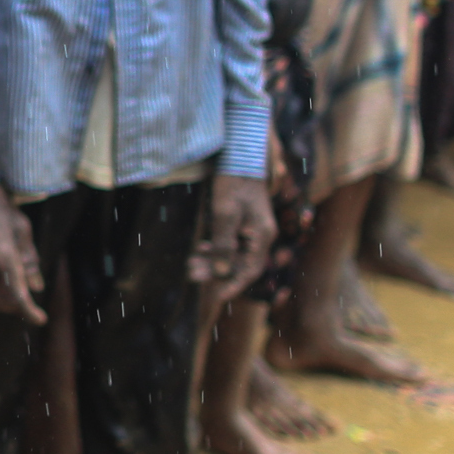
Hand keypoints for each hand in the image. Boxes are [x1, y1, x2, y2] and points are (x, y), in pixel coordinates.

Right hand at [0, 188, 44, 324]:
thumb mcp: (22, 229)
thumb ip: (30, 260)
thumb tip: (36, 287)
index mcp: (4, 254)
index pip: (19, 294)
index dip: (30, 312)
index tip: (40, 319)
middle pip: (0, 302)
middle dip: (14, 308)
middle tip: (23, 303)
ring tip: (6, 296)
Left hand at [190, 172, 274, 287]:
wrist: (240, 156)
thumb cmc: (234, 182)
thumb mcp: (225, 214)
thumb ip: (224, 243)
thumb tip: (221, 271)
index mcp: (262, 235)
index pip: (250, 270)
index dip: (234, 285)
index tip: (217, 296)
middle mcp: (261, 235)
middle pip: (240, 263)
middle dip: (216, 272)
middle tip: (192, 274)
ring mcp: (254, 229)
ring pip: (233, 253)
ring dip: (213, 260)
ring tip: (191, 265)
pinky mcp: (244, 222)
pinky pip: (231, 242)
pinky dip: (216, 248)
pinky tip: (201, 248)